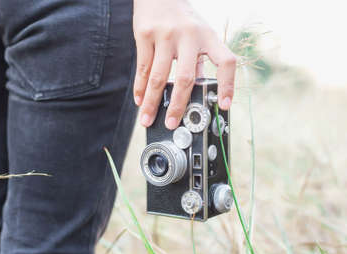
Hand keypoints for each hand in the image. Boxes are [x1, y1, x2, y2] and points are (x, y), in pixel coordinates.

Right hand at [133, 0, 235, 129]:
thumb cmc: (181, 17)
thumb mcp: (198, 33)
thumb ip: (199, 60)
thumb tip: (199, 89)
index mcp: (208, 36)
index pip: (225, 62)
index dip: (227, 85)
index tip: (224, 106)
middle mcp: (189, 35)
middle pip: (185, 77)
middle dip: (178, 105)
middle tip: (172, 124)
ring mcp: (165, 35)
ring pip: (158, 77)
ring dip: (152, 102)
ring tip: (147, 119)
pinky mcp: (145, 34)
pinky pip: (142, 68)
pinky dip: (140, 88)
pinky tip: (139, 100)